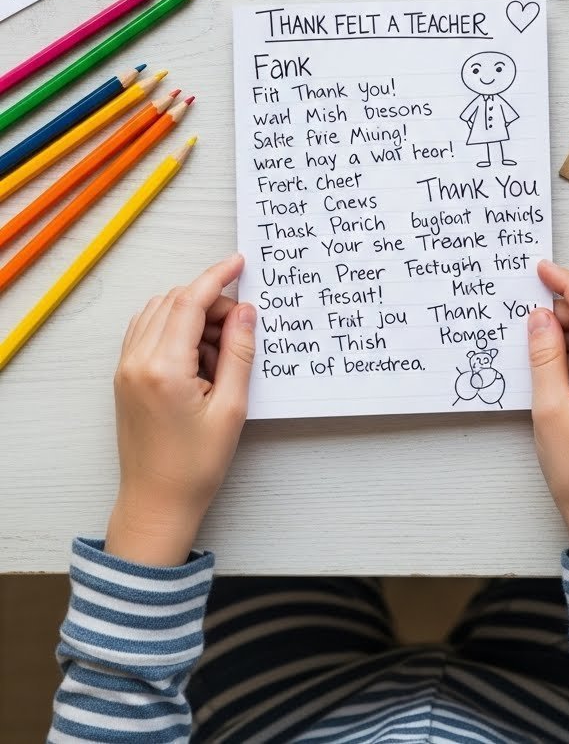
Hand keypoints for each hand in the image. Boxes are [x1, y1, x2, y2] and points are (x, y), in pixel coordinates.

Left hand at [105, 253, 255, 566]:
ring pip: (158, 312)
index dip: (217, 276)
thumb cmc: (194, 467)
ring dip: (190, 314)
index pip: (189, 301)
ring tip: (219, 349)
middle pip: (174, 302)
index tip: (238, 263)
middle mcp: (137, 361)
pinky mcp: (124, 376)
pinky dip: (173, 328)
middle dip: (209, 301)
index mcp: (163, 368)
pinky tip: (196, 354)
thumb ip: (238, 353)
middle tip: (239, 327)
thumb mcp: (231, 409)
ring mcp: (125, 368)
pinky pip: (147, 331)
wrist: (156, 504)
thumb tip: (245, 312)